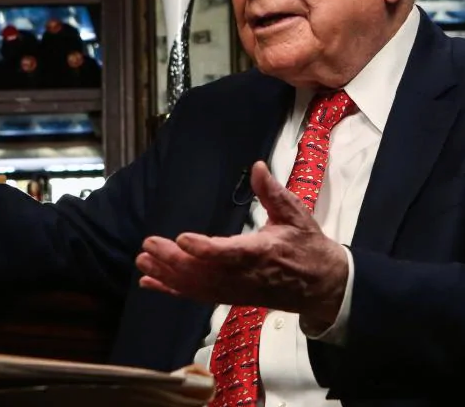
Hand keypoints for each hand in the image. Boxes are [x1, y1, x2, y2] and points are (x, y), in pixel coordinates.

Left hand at [136, 161, 348, 327]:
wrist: (321, 285)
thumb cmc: (308, 246)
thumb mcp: (296, 214)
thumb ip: (273, 192)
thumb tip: (258, 167)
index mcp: (262, 252)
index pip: (229, 253)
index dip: (204, 249)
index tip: (182, 238)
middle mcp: (245, 275)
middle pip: (204, 272)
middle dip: (174, 261)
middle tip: (149, 245)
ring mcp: (237, 289)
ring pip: (197, 287)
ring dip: (168, 276)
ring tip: (143, 261)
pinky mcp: (231, 296)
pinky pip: (198, 295)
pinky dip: (173, 290)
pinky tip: (150, 283)